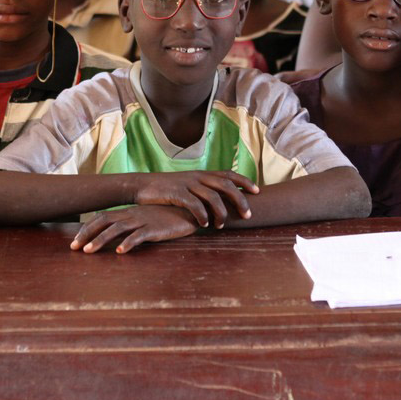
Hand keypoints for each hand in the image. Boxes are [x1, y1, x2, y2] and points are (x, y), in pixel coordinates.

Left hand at [71, 206, 199, 253]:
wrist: (190, 210)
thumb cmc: (167, 217)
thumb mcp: (146, 220)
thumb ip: (132, 226)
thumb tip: (116, 238)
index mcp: (128, 213)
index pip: (101, 218)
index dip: (86, 229)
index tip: (75, 242)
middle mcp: (132, 215)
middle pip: (104, 222)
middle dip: (87, 234)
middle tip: (74, 248)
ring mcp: (143, 221)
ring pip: (117, 229)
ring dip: (101, 240)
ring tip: (89, 251)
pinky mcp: (156, 228)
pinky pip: (139, 236)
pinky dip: (128, 243)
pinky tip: (119, 251)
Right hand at [132, 171, 258, 228]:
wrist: (142, 185)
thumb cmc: (167, 189)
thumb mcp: (188, 184)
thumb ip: (204, 189)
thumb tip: (221, 199)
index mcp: (202, 174)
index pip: (229, 174)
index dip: (245, 181)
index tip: (258, 190)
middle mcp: (198, 177)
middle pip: (226, 185)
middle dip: (240, 200)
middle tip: (248, 214)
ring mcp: (187, 184)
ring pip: (212, 197)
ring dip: (221, 213)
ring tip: (221, 226)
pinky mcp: (176, 193)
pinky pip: (194, 205)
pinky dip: (202, 216)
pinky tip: (204, 225)